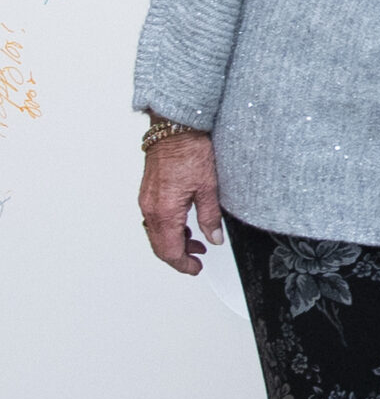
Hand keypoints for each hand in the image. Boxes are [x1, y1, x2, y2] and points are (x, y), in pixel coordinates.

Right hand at [139, 130, 224, 273]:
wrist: (175, 130)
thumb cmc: (190, 152)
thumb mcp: (209, 188)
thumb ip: (210, 217)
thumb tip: (214, 238)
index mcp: (165, 212)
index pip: (170, 250)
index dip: (184, 264)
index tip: (196, 268)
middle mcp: (150, 209)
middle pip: (160, 246)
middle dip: (179, 256)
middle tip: (197, 259)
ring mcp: (147, 201)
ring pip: (156, 233)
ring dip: (174, 242)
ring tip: (196, 241)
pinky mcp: (148, 193)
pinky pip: (154, 220)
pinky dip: (168, 228)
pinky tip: (184, 224)